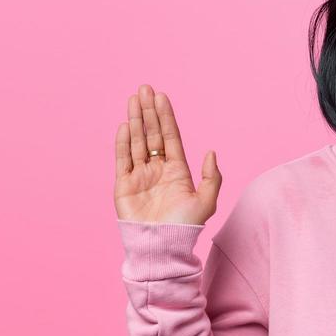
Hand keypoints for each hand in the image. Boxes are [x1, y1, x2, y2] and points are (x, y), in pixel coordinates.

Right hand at [113, 84, 220, 225]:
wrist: (162, 245)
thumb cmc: (185, 226)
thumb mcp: (207, 200)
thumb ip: (212, 176)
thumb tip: (211, 152)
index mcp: (176, 171)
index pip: (170, 137)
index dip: (166, 117)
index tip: (161, 97)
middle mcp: (157, 170)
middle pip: (152, 134)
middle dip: (148, 112)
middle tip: (144, 89)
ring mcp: (140, 176)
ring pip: (137, 142)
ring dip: (135, 120)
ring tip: (133, 99)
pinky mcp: (124, 185)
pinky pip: (123, 159)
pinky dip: (123, 142)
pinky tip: (124, 125)